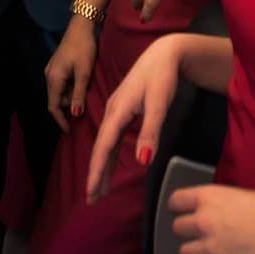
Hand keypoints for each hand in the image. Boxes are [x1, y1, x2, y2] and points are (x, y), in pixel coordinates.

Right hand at [45, 15, 98, 131]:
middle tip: (85, 110)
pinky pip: (61, 83)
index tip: (69, 131)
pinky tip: (81, 85)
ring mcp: (52, 69)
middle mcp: (49, 75)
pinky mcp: (57, 64)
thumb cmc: (83, 48)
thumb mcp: (84, 73)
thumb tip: (75, 115)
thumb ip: (78, 95)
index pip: (53, 106)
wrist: (81, 26)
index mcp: (53, 79)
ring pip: (60, 91)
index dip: (60, 120)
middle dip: (68, 107)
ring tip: (86, 96)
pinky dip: (70, 88)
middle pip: (56, 99)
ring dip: (70, 97)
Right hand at [86, 33, 189, 202]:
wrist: (164, 54)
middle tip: (91, 199)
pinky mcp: (123, 110)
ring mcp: (116, 110)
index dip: (95, 170)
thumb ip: (150, 132)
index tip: (90, 192)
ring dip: (101, 166)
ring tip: (99, 189)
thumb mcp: (159, 104)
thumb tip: (141, 161)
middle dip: (95, 174)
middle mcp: (112, 111)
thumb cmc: (161, 76)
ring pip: (105, 143)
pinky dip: (108, 154)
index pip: (103, 146)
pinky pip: (111, 137)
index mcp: (117, 110)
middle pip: (100, 148)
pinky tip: (109, 164)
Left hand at [170, 184, 254, 253]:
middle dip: (186, 230)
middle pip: (177, 227)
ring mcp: (210, 247)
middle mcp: (204, 221)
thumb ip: (217, 201)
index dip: (177, 206)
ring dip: (192, 252)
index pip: (176, 200)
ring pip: (183, 252)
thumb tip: (211, 209)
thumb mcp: (237, 193)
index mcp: (208, 197)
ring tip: (201, 253)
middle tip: (197, 233)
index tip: (179, 210)